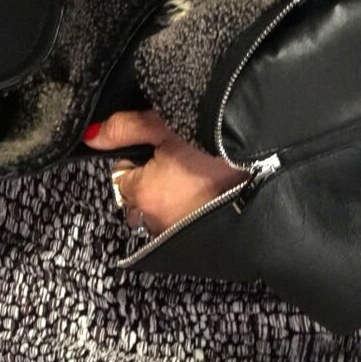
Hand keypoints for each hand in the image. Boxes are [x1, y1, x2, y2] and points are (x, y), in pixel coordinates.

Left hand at [83, 109, 251, 238]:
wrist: (268, 160)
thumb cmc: (216, 142)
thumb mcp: (165, 124)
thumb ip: (124, 128)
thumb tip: (92, 135)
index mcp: (144, 193)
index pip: (122, 176)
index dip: (139, 158)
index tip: (161, 146)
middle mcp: (158, 221)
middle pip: (139, 198)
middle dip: (151, 181)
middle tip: (180, 159)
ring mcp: (181, 233)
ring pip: (160, 213)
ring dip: (170, 198)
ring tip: (198, 175)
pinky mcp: (202, 237)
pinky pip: (182, 224)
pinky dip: (189, 210)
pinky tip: (209, 192)